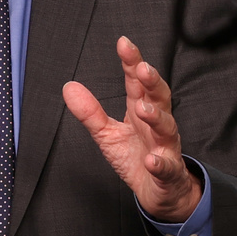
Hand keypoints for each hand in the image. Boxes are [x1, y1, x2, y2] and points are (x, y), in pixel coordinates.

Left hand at [62, 36, 200, 222]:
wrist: (161, 192)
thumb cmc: (137, 157)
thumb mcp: (107, 134)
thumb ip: (90, 112)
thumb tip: (68, 87)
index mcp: (141, 111)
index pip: (137, 83)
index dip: (132, 63)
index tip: (124, 43)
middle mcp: (156, 125)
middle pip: (159, 98)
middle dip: (152, 82)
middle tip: (142, 68)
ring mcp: (165, 148)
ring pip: (167, 129)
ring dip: (157, 117)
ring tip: (143, 109)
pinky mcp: (168, 172)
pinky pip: (167, 167)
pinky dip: (161, 163)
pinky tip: (152, 160)